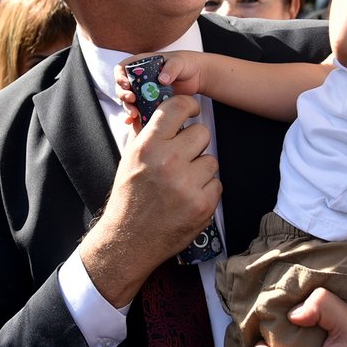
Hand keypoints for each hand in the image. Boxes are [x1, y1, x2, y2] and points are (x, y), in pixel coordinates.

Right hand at [78, 93, 219, 305]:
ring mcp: (187, 184)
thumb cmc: (129, 197)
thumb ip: (147, 132)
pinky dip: (206, 191)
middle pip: (202, 133)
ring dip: (201, 170)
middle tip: (183, 157)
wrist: (129, 239)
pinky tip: (188, 198)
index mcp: (148, 146)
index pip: (178, 107)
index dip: (188, 106)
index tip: (191, 112)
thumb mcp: (130, 158)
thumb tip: (161, 108)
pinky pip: (217, 184)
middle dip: (195, 144)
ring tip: (182, 183)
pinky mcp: (202, 204)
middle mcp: (169, 161)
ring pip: (211, 160)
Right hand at [113, 52, 205, 123]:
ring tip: (134, 113)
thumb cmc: (186, 63)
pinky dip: (134, 117)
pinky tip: (132, 122)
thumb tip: (162, 80)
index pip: (121, 68)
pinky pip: (139, 110)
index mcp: (141, 64)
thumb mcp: (179, 62)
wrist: (196, 75)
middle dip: (122, 94)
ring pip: (128, 101)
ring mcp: (144, 91)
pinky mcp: (150, 103)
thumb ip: (171, 68)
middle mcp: (139, 78)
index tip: (126, 85)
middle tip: (131, 99)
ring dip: (128, 107)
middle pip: (122, 87)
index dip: (119, 77)